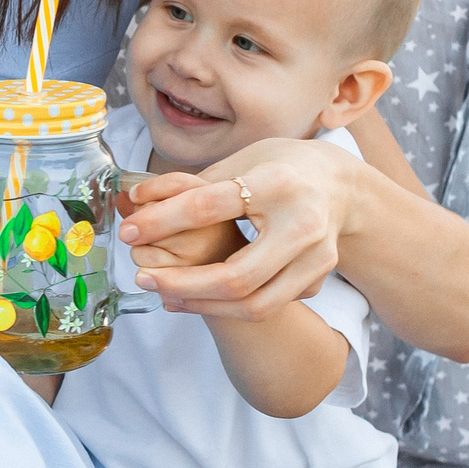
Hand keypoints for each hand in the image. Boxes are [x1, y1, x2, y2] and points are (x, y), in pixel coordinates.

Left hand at [118, 137, 360, 320]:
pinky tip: (194, 299)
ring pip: (253, 305)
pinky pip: (267, 306)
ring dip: (201, 305)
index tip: (128, 232)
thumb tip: (136, 201)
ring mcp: (316, 257)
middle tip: (142, 278)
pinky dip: (226, 307)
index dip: (161, 222)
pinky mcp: (318, 279)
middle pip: (236, 276)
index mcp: (276, 183)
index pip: (207, 207)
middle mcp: (303, 224)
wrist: (341, 186)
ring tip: (164, 294)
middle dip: (181, 284)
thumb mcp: (242, 160)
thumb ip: (192, 186)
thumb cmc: (280, 167)